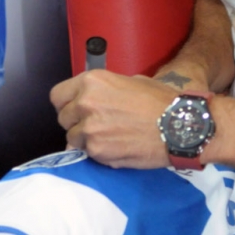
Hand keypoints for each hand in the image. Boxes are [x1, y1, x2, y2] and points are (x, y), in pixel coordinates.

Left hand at [50, 70, 178, 168]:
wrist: (176, 125)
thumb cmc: (158, 100)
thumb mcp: (129, 81)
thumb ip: (104, 91)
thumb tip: (93, 101)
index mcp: (92, 81)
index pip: (58, 95)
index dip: (66, 103)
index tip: (75, 108)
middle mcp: (85, 102)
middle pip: (63, 117)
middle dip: (76, 121)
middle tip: (94, 123)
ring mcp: (89, 128)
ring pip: (72, 138)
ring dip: (84, 138)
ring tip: (106, 136)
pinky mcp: (96, 151)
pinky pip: (85, 153)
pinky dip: (96, 152)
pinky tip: (113, 146)